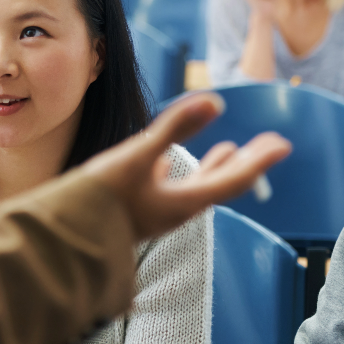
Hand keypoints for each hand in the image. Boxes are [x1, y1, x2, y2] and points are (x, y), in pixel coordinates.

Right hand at [79, 92, 290, 239]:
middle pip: (222, 184)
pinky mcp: (135, 207)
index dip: (259, 161)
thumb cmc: (98, 201)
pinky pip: (166, 186)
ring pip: (195, 186)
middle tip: (272, 144)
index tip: (284, 144)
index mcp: (183, 203)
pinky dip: (178, 169)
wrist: (60, 243)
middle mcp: (174, 210)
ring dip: (216, 166)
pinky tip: (168, 158)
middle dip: (247, 162)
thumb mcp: (137, 156)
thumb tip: (216, 100)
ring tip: (230, 150)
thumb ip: (175, 128)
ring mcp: (155, 210)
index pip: (234, 181)